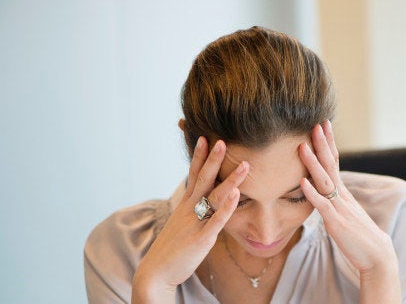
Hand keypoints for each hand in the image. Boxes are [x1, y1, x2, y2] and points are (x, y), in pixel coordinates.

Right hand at [132, 137, 248, 301]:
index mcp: (186, 205)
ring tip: (245, 165)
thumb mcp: (184, 223)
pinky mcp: (201, 239)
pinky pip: (216, 221)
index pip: (193, 175)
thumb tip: (208, 200)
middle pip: (203, 179)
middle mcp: (190, 209)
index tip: (204, 137)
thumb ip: (195, 210)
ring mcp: (196, 223)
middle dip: (213, 159)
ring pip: (214, 197)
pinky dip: (226, 207)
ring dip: (230, 180)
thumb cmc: (173, 247)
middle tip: (223, 141)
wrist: (156, 272)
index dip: (199, 156)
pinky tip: (235, 195)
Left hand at [298, 121, 397, 273]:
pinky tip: (302, 182)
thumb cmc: (359, 235)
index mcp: (342, 192)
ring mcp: (339, 208)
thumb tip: (323, 191)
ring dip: (313, 163)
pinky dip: (312, 193)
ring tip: (302, 146)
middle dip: (322, 144)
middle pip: (330, 165)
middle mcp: (341, 196)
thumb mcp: (345, 213)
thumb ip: (334, 200)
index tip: (323, 124)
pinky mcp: (336, 223)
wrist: (377, 255)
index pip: (335, 162)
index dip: (328, 143)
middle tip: (316, 123)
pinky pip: (322, 206)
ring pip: (324, 181)